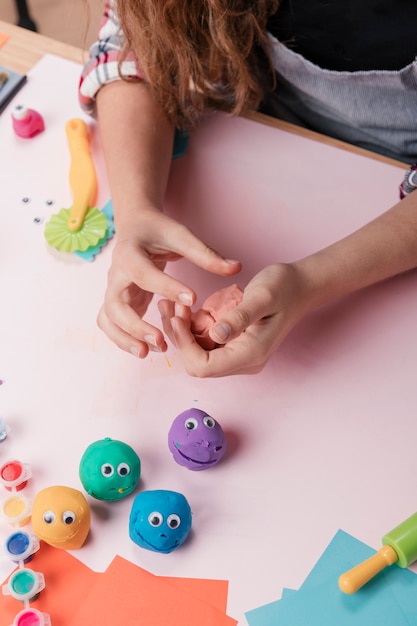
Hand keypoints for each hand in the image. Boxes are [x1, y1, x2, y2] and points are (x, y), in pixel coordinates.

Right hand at [97, 209, 240, 356]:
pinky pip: (110, 324)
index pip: (144, 274)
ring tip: (148, 353)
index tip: (192, 299)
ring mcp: (113, 289)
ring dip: (124, 338)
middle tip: (161, 341)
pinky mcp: (116, 301)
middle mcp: (116, 274)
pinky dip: (122, 339)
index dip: (167, 287)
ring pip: (108, 318)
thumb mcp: (181, 236)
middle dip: (135, 325)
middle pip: (115, 304)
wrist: (136, 227)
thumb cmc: (158, 231)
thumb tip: (237, 267)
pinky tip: (146, 350)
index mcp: (130, 253)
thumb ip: (206, 254)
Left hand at [158, 263, 312, 375]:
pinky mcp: (233, 346)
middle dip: (179, 338)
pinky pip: (204, 344)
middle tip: (170, 306)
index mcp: (251, 354)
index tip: (178, 316)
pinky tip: (186, 308)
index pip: (204, 366)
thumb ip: (240, 317)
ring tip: (173, 304)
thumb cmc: (284, 287)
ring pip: (197, 355)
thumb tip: (216, 336)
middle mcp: (243, 361)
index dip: (185, 345)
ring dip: (182, 332)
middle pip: (197, 364)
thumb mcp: (262, 297)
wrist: (299, 286)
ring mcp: (238, 356)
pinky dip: (191, 328)